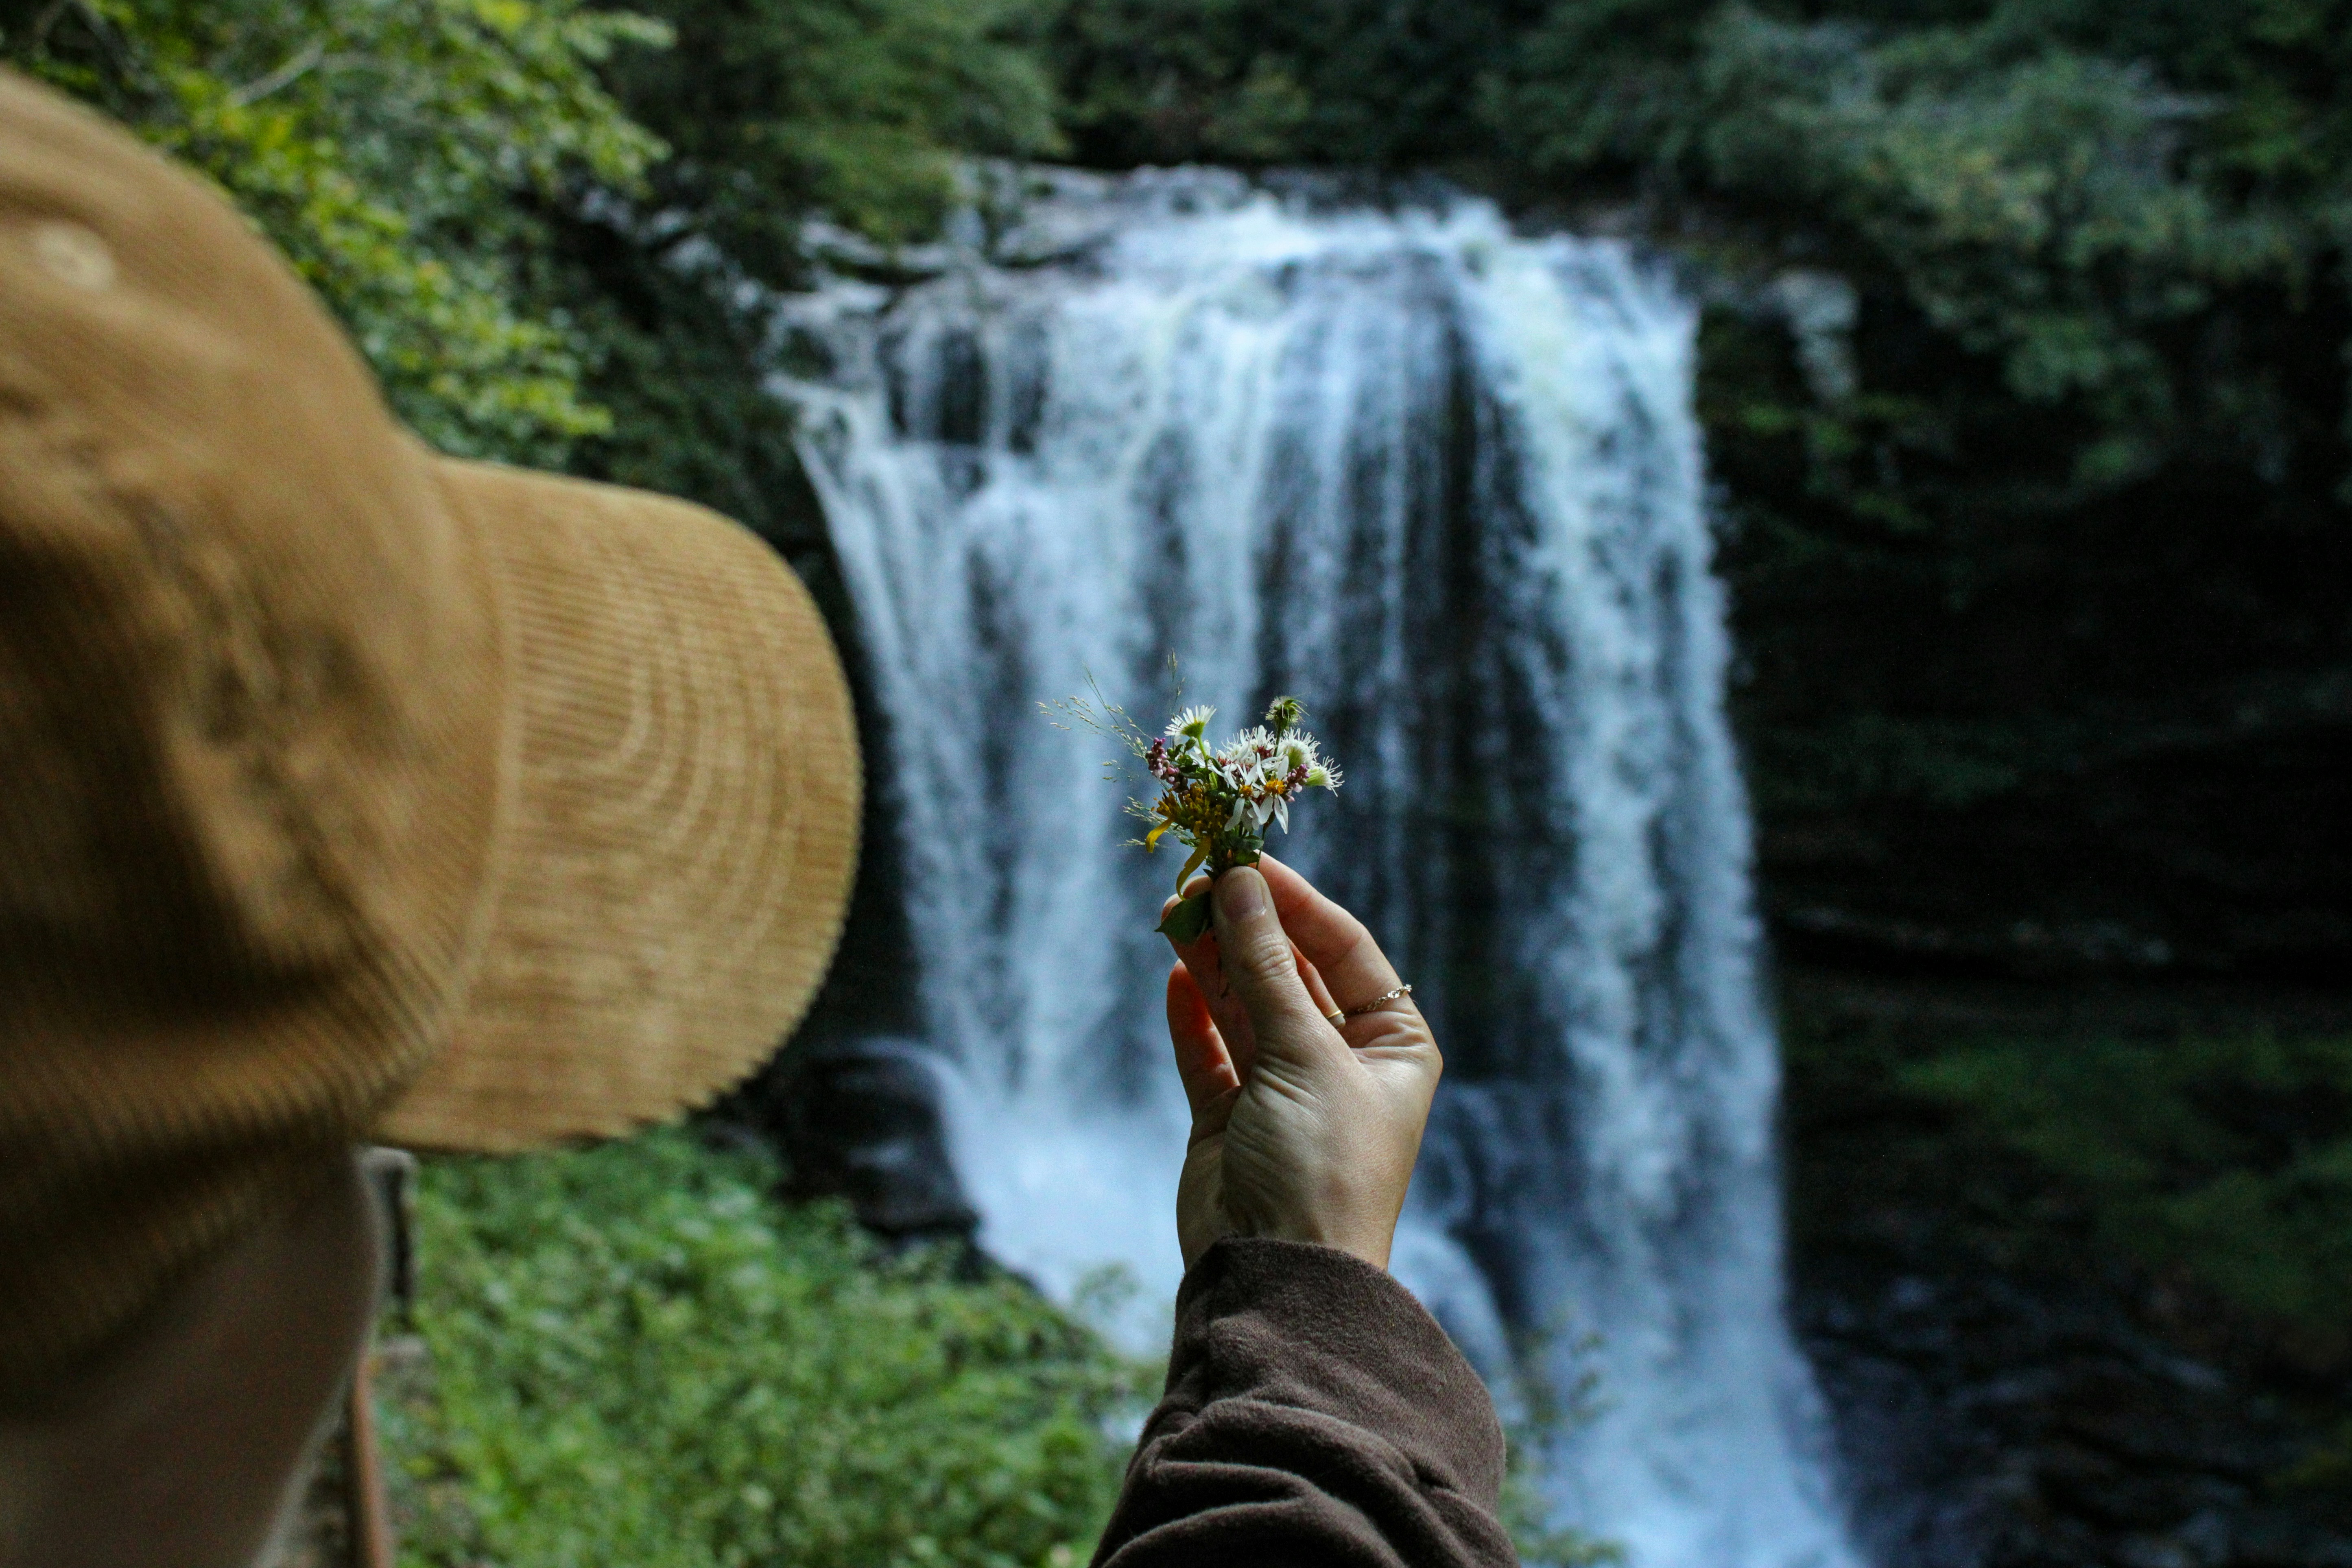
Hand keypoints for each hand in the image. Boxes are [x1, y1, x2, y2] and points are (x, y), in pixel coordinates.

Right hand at [1160, 855, 1440, 1270]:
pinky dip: (1192, 1013)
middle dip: (1246, 925)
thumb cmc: (1321, 1165)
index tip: (1246, 859)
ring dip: (1213, 959)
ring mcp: (1282, 1091)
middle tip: (1197, 879)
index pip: (1343, 949)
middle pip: (1289, 972)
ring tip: (1173, 911)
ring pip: (1243, 1005)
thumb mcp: (1304, 1053)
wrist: (1280, 1274)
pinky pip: (1208, 1052)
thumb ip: (1265, 966)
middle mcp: (1340, 1062)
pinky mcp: (1230, 1120)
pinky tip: (1174, 974)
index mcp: (1392, 1045)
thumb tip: (1238, 884)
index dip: (1296, 902)